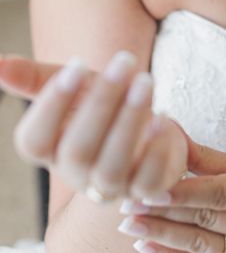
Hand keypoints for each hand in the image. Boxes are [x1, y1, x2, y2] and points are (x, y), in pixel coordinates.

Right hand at [5, 52, 187, 202]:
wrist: (150, 130)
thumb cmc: (108, 105)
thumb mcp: (78, 86)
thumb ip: (38, 78)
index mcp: (50, 151)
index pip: (33, 139)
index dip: (51, 103)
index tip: (77, 63)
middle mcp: (76, 174)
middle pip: (77, 149)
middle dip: (101, 102)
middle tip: (124, 62)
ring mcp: (112, 187)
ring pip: (112, 166)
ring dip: (130, 121)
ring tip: (146, 81)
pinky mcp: (148, 191)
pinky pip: (149, 182)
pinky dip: (157, 151)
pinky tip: (164, 119)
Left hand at [118, 139, 225, 252]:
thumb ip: (205, 157)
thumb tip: (167, 131)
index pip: (218, 193)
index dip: (181, 193)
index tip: (147, 187)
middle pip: (204, 219)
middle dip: (162, 211)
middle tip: (125, 203)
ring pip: (199, 245)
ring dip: (160, 235)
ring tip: (127, 224)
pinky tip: (144, 246)